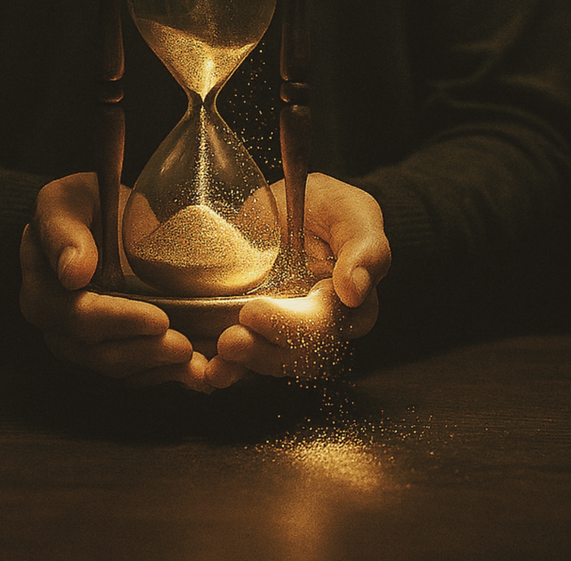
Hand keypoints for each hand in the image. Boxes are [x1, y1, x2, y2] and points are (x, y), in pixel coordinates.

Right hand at [20, 173, 211, 391]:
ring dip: (161, 371)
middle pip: (98, 353)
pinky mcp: (111, 348)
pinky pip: (135, 372)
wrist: (100, 210)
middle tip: (187, 347)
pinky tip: (198, 372)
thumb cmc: (82, 200)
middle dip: (145, 353)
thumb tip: (73, 273)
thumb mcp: (67, 198)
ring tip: (200, 367)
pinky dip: (167, 374)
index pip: (77, 315)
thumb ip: (63, 230)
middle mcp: (58, 326)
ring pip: (119, 370)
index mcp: (42, 290)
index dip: (120, 321)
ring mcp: (83, 343)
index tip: (160, 319)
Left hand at [205, 173, 389, 387]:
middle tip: (229, 341)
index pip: (324, 329)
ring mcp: (283, 331)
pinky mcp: (254, 328)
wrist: (295, 202)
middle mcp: (318, 329)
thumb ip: (365, 249)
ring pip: (267, 362)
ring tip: (212, 366)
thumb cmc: (332, 209)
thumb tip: (354, 291)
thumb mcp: (353, 213)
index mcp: (349, 308)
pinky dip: (225, 365)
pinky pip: (243, 357)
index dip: (290, 328)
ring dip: (239, 367)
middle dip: (260, 353)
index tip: (254, 313)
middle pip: (294, 357)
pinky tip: (205, 368)